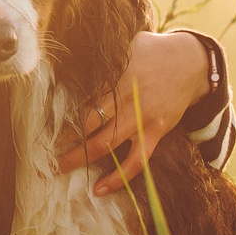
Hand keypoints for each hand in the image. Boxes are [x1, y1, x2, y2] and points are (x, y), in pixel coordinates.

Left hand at [55, 29, 212, 195]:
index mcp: (115, 76)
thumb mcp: (127, 44)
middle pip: (88, 123)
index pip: (82, 97)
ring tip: (59, 168)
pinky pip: (136, 162)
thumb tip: (76, 53)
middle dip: (64, 137)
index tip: (44, 122)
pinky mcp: (155, 133)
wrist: (192, 63)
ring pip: (106, 144)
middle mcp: (126, 99)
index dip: (62, 111)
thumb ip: (104, 54)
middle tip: (43, 147)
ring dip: (80, 158)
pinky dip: (118, 178)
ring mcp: (141, 119)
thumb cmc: (154, 50)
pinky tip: (100, 190)